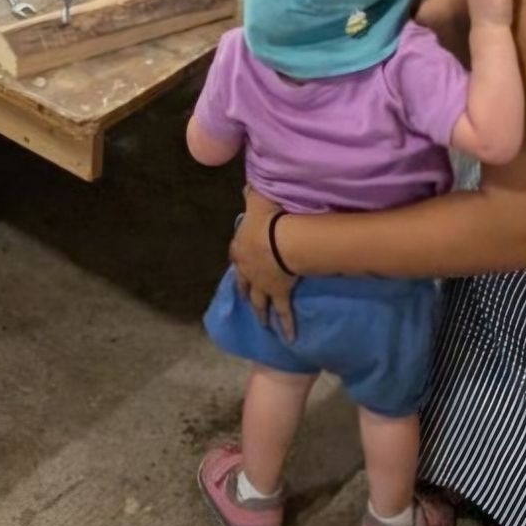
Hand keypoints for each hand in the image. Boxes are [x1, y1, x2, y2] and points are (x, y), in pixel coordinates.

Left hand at [230, 189, 298, 339]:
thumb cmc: (266, 217)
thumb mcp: (255, 201)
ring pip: (259, 301)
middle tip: (245, 299)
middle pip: (243, 283)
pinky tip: (290, 338)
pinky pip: (284, 312)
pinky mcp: (278, 293)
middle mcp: (247, 269)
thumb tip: (247, 187)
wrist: (278, 239)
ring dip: (260, 312)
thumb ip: (250, 195)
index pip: (235, 255)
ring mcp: (261, 284)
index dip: (238, 259)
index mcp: (240, 247)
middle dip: (244, 291)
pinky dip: (287, 325)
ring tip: (263, 323)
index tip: (238, 264)